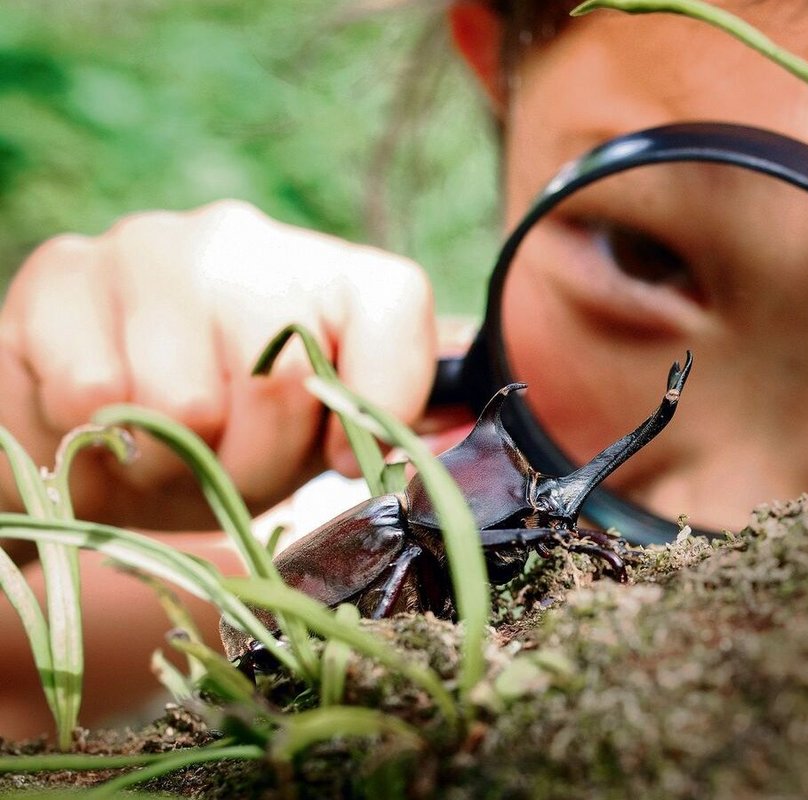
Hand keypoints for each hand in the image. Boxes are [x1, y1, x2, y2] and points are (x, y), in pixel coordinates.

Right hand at [0, 200, 437, 528]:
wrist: (86, 440)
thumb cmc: (223, 444)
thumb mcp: (314, 442)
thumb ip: (373, 427)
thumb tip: (428, 446)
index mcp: (330, 270)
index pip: (397, 308)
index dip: (378, 406)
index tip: (336, 457)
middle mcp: (246, 238)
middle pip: (283, 376)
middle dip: (256, 462)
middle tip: (225, 469)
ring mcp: (151, 244)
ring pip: (184, 400)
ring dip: (171, 461)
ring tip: (163, 446)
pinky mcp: (61, 271)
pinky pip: (96, 394)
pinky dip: (98, 437)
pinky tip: (103, 422)